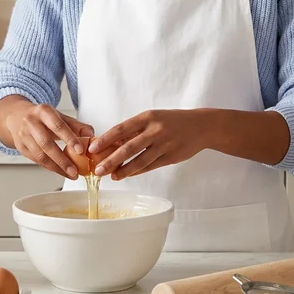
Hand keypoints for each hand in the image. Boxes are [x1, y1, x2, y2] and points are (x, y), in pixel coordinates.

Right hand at [5, 103, 93, 179]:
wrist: (17, 117)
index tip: (81, 150)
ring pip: (40, 155)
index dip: (69, 138)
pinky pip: (36, 160)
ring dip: (56, 167)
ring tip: (71, 174)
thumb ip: (77, 126)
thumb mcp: (59, 116)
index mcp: (44, 111)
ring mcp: (24, 135)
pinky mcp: (21, 147)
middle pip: (47, 143)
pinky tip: (60, 171)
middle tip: (75, 170)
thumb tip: (92, 136)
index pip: (58, 126)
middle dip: (62, 159)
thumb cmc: (43, 118)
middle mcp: (31, 122)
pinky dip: (49, 167)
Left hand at [88, 109, 213, 180]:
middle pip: (128, 148)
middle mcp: (155, 130)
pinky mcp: (171, 157)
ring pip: (140, 161)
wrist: (200, 126)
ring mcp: (164, 144)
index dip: (105, 140)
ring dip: (124, 170)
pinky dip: (137, 171)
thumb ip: (135, 130)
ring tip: (112, 176)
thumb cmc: (172, 121)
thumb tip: (111, 142)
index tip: (92, 149)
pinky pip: (151, 166)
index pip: (121, 129)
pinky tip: (127, 175)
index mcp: (147, 117)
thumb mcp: (153, 118)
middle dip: (111, 160)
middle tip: (98, 170)